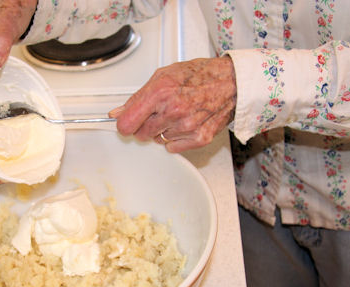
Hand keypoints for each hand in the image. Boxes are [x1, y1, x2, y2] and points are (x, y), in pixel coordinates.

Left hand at [109, 56, 236, 152]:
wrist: (231, 82)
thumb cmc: (199, 75)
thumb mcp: (163, 76)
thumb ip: (138, 97)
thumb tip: (118, 113)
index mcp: (160, 92)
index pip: (127, 123)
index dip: (125, 123)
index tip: (129, 121)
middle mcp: (173, 111)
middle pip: (141, 134)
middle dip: (145, 125)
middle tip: (159, 112)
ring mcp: (187, 127)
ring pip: (157, 140)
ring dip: (163, 130)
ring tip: (177, 114)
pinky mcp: (199, 138)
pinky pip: (173, 147)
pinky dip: (176, 139)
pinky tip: (185, 123)